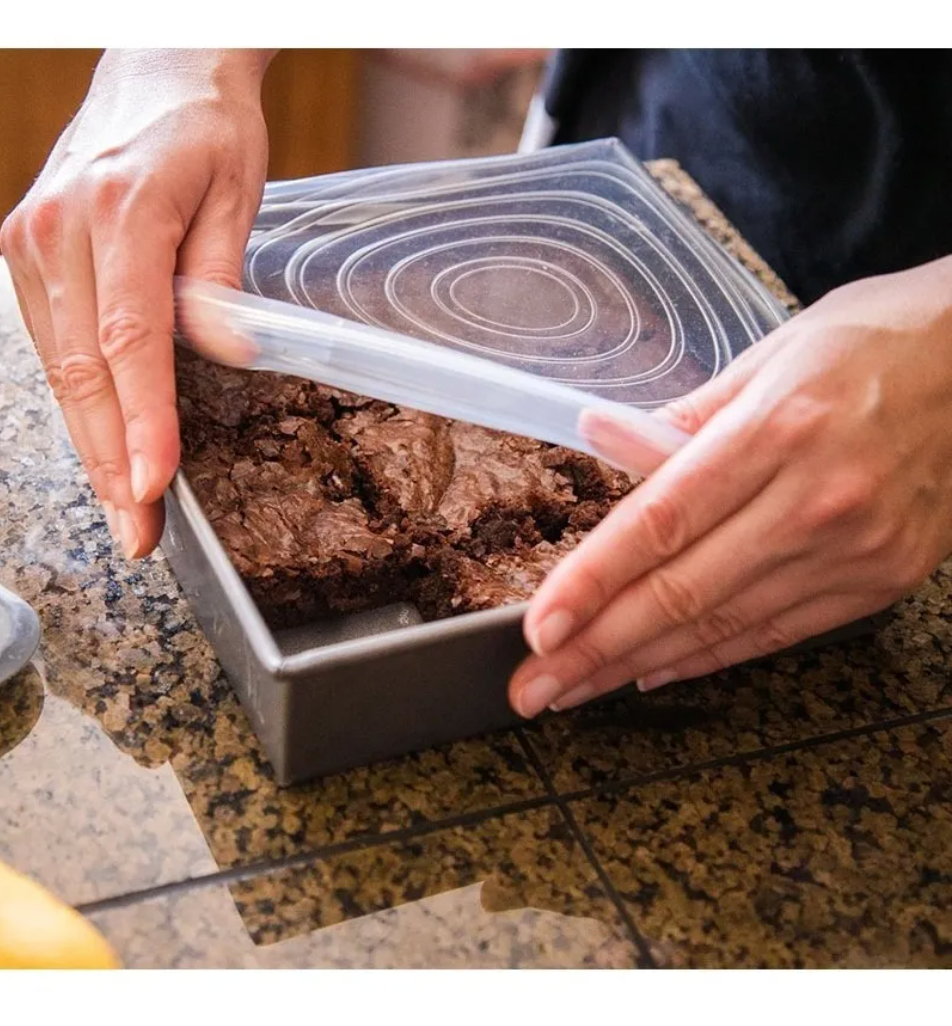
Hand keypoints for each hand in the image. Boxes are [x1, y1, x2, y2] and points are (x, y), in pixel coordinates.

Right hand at [0, 49, 273, 557]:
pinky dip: (82, 403)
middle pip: (85, 371)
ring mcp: (33, 244)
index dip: (142, 420)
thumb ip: (222, 276)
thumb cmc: (205, 125)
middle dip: (114, 461)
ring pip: (61, 370)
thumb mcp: (238, 190)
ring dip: (94, 445)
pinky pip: (54, 347)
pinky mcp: (28, 254)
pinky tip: (105, 445)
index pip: (131, 340)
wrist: (154, 70)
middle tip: (138, 531)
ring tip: (127, 508)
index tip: (155, 484)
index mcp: (121, 213)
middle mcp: (59, 232)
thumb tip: (225, 354)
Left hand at [510, 256, 951, 716]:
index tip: (540, 626)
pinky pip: (775, 632)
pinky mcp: (879, 580)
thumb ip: (683, 416)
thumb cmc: (874, 344)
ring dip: (639, 666)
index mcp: (777, 430)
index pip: (660, 523)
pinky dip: (710, 658)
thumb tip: (602, 437)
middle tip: (534, 689)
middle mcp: (815, 500)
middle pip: (682, 592)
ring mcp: (854, 549)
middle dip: (596, 649)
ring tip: (575, 691)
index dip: (592, 583)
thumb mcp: (772, 355)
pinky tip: (655, 673)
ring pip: (723, 625)